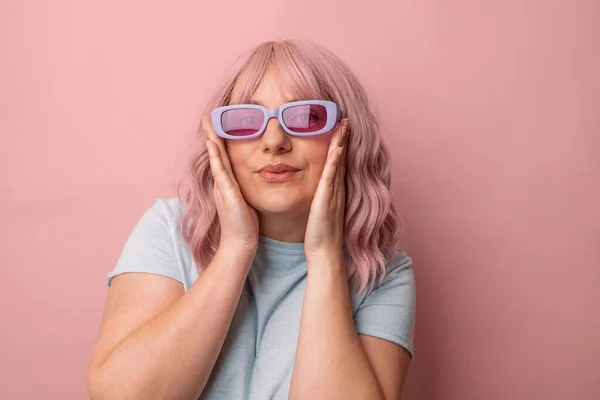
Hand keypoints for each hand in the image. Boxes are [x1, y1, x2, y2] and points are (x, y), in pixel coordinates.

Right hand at [204, 116, 258, 255]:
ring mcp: (222, 187)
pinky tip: (213, 144)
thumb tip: (257, 180)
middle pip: (216, 153)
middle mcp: (222, 183)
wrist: (240, 243)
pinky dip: (216, 156)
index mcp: (227, 184)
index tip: (218, 125)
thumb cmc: (245, 225)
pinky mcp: (226, 193)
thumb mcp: (246, 201)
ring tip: (208, 122)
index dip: (220, 141)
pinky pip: (220, 170)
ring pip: (216, 158)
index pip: (224, 158)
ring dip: (212, 139)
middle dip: (212, 134)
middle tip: (207, 116)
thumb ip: (246, 190)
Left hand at [304, 119, 348, 267]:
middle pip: (343, 157)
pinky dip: (335, 161)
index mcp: (334, 190)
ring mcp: (334, 193)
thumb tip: (316, 191)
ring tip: (345, 125)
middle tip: (347, 118)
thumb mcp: (319, 211)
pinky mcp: (327, 199)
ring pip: (339, 162)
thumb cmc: (320, 234)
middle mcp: (337, 188)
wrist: (325, 252)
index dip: (340, 144)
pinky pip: (332, 176)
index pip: (338, 162)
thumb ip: (320, 198)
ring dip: (342, 143)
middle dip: (344, 137)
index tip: (341, 127)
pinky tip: (337, 148)